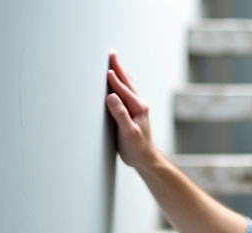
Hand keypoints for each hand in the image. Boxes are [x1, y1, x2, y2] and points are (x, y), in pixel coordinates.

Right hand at [105, 52, 159, 168]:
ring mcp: (136, 109)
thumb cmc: (137, 148)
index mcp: (138, 108)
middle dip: (118, 69)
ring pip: (127, 87)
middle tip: (112, 54)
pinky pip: (126, 94)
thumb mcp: (128, 132)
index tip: (106, 68)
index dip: (114, 79)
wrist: (145, 159)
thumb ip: (120, 114)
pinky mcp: (132, 114)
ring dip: (120, 74)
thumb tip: (112, 96)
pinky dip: (121, 85)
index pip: (123, 89)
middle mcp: (139, 105)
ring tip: (114, 63)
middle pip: (127, 83)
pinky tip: (118, 84)